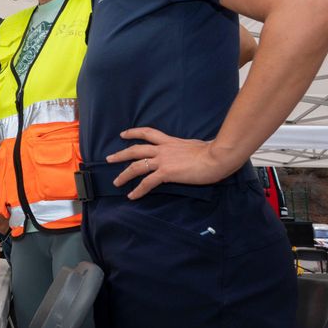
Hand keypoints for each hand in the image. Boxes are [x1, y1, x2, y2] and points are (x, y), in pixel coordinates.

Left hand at [106, 127, 239, 198]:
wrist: (217, 157)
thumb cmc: (213, 151)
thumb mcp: (196, 145)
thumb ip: (188, 148)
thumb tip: (191, 151)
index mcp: (170, 141)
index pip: (148, 133)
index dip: (134, 132)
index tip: (123, 134)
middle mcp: (163, 149)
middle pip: (135, 149)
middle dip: (120, 154)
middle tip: (109, 158)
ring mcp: (163, 160)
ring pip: (137, 166)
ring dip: (124, 174)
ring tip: (116, 182)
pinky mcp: (167, 172)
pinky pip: (147, 182)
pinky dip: (138, 190)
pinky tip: (132, 196)